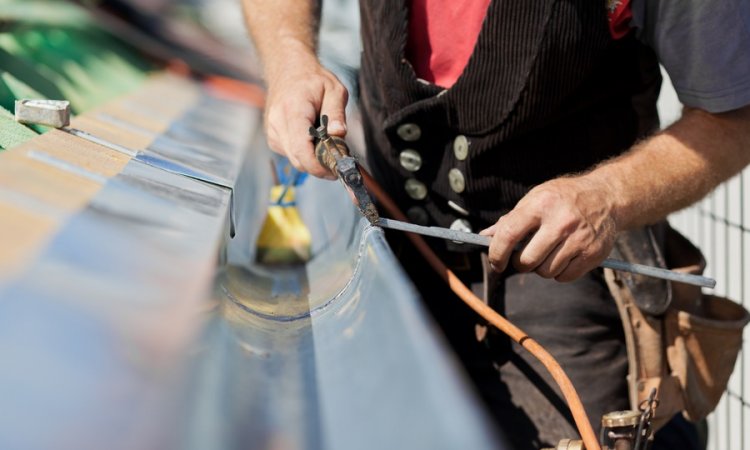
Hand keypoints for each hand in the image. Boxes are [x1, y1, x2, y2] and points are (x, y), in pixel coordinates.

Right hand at [264, 51, 348, 179]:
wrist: (287, 69)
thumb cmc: (312, 79)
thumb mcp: (334, 89)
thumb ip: (337, 113)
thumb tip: (339, 134)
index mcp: (292, 110)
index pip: (301, 149)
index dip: (318, 165)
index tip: (335, 170)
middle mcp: (277, 123)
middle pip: (298, 160)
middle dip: (319, 166)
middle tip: (338, 159)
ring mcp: (272, 132)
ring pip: (295, 160)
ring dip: (313, 159)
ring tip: (326, 142)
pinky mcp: (273, 138)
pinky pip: (291, 155)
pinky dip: (305, 153)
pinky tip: (312, 139)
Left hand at [479, 176, 618, 281]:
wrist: (606, 197)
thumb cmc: (564, 198)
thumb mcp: (536, 198)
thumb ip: (511, 219)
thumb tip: (485, 236)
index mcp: (541, 205)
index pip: (509, 234)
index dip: (497, 253)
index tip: (496, 262)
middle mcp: (561, 222)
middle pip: (527, 261)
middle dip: (520, 264)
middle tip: (524, 257)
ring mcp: (579, 239)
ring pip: (546, 272)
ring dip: (541, 268)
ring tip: (547, 253)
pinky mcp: (593, 253)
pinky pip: (564, 277)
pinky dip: (559, 273)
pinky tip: (563, 257)